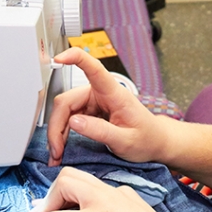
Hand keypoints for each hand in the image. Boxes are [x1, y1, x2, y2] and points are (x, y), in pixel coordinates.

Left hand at [29, 167, 211, 211]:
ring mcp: (103, 204)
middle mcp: (111, 192)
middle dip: (53, 192)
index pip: (88, 183)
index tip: (55, 206)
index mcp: (122, 193)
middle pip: (71, 176)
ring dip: (47, 203)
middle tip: (43, 211)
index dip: (67, 193)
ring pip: (64, 186)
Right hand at [45, 48, 167, 165]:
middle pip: (67, 102)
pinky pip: (69, 119)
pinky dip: (63, 134)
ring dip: (58, 133)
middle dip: (57, 126)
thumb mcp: (126, 141)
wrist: (155, 142)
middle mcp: (100, 94)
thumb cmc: (146, 139)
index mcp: (113, 93)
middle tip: (56, 150)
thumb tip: (74, 122)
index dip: (75, 58)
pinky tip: (62, 148)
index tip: (59, 58)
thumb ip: (100, 131)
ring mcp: (93, 102)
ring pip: (65, 112)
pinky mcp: (89, 112)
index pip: (94, 68)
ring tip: (58, 153)